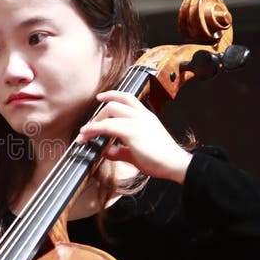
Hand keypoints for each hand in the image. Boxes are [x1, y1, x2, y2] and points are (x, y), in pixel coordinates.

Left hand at [76, 90, 191, 183]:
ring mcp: (138, 122)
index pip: (128, 98)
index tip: (100, 98)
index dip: (112, 95)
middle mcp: (142, 116)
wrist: (175, 164)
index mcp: (146, 117)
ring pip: (110, 111)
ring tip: (84, 134)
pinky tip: (87, 136)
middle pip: (115, 103)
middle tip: (88, 127)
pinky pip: (108, 126)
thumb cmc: (161, 160)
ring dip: (94, 122)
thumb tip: (106, 151)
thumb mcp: (136, 153)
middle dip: (98, 114)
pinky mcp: (132, 131)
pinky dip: (95, 129)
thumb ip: (120, 151)